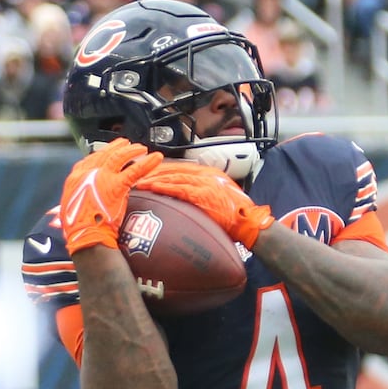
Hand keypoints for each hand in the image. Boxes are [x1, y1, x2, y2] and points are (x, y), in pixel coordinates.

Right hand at [60, 138, 163, 253]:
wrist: (85, 236)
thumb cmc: (80, 228)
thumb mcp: (73, 207)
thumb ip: (83, 196)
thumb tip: (91, 196)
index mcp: (76, 179)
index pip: (91, 160)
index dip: (103, 153)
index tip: (110, 149)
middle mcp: (88, 174)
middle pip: (105, 155)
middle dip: (118, 148)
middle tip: (128, 144)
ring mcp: (102, 178)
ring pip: (119, 158)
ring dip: (132, 151)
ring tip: (141, 148)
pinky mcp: (116, 186)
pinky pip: (135, 171)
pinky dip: (147, 163)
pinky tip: (156, 158)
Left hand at [135, 161, 273, 248]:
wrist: (248, 221)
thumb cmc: (237, 214)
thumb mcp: (221, 196)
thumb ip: (206, 193)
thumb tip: (191, 198)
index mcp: (210, 173)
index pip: (182, 167)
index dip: (164, 168)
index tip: (150, 170)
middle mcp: (206, 175)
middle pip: (175, 169)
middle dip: (155, 171)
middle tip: (139, 174)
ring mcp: (204, 184)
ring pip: (173, 177)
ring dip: (154, 179)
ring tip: (140, 182)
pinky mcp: (202, 195)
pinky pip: (178, 189)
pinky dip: (163, 187)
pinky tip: (152, 187)